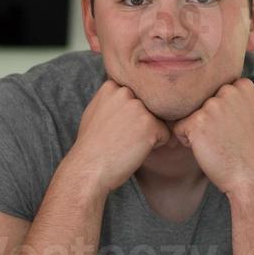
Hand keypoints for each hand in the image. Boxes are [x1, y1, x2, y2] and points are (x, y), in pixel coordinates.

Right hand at [63, 80, 170, 195]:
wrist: (89, 168)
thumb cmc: (91, 145)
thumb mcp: (96, 110)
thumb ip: (113, 98)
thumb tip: (127, 93)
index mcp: (112, 86)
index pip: (137, 95)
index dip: (130, 114)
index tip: (115, 126)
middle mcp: (125, 91)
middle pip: (149, 106)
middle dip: (141, 122)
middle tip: (120, 137)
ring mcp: (138, 107)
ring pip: (158, 120)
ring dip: (148, 133)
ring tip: (126, 143)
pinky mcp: (150, 124)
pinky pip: (165, 134)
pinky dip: (155, 146)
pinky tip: (134, 150)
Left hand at [171, 77, 253, 195]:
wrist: (251, 174)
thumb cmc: (252, 148)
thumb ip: (240, 95)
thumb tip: (226, 85)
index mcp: (243, 85)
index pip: (214, 89)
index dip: (219, 111)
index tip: (233, 126)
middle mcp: (227, 91)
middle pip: (200, 101)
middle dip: (206, 118)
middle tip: (224, 137)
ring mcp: (212, 105)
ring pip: (189, 113)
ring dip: (196, 130)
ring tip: (216, 143)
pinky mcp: (197, 121)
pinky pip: (178, 127)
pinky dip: (188, 141)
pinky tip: (207, 149)